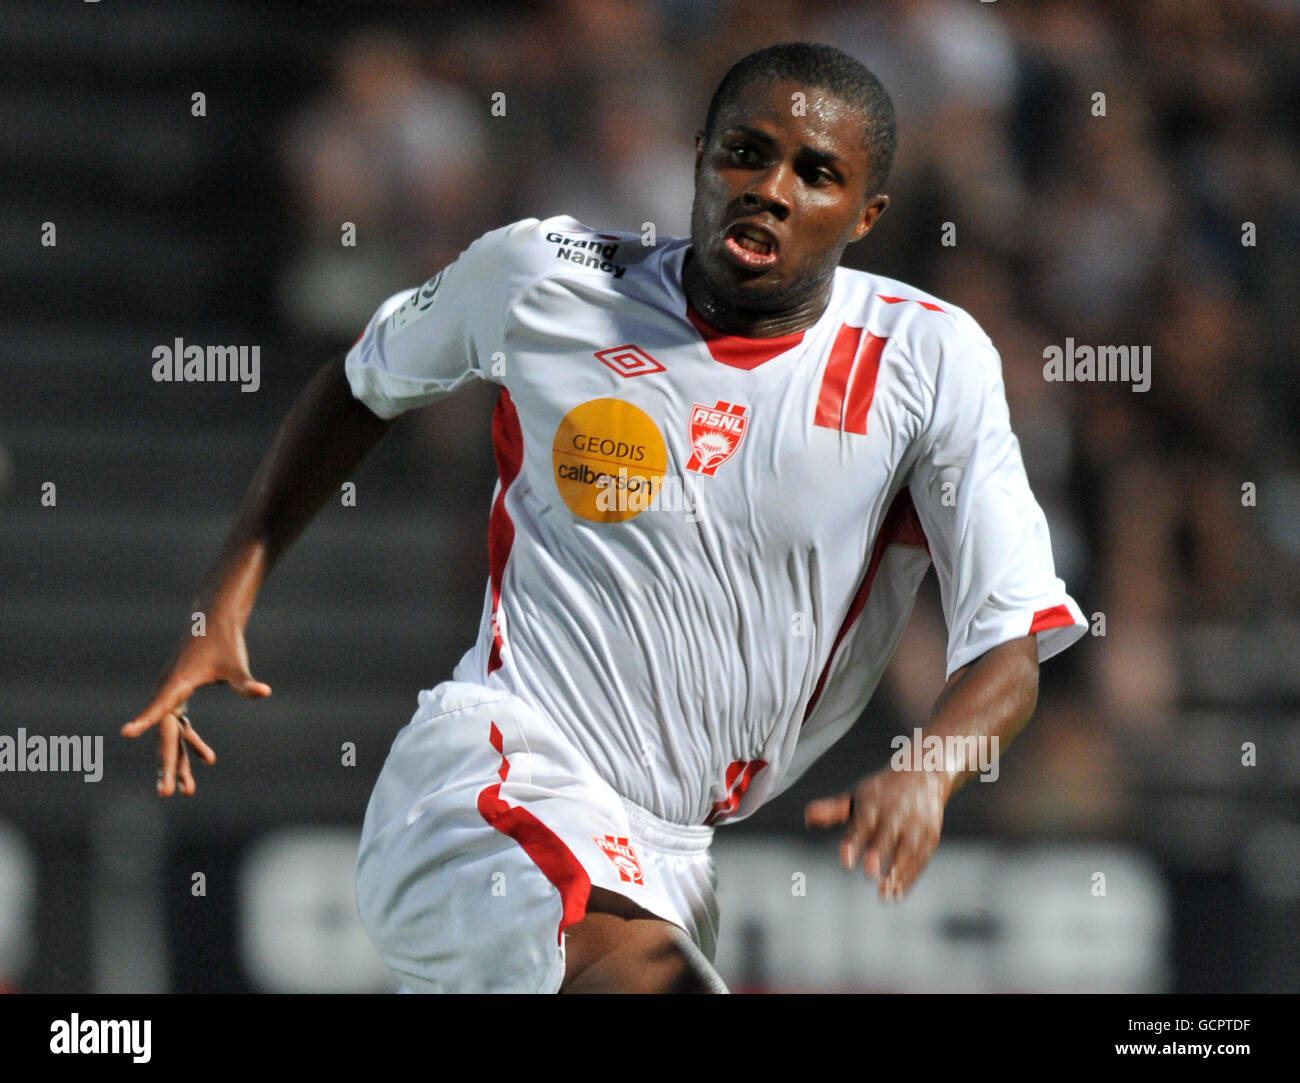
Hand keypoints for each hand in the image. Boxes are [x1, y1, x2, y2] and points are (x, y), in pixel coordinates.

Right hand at [121, 617, 270, 795]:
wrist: (214, 620)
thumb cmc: (224, 641)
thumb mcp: (236, 664)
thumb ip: (245, 683)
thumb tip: (264, 691)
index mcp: (177, 683)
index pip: (159, 707)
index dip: (144, 720)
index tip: (127, 733)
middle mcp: (168, 690)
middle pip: (165, 734)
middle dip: (167, 765)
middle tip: (168, 793)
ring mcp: (171, 694)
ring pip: (171, 734)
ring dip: (177, 761)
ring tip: (185, 791)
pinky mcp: (178, 695)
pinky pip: (180, 727)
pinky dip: (190, 744)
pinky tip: (207, 760)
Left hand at [804, 765, 947, 900]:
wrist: (924, 774)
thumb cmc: (881, 792)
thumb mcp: (855, 796)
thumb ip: (832, 809)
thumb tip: (807, 816)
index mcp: (873, 803)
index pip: (862, 822)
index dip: (854, 841)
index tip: (846, 859)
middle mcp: (896, 813)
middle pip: (887, 835)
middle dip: (880, 853)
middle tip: (870, 872)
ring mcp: (916, 825)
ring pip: (907, 851)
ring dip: (898, 873)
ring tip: (885, 893)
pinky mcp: (930, 837)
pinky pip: (920, 859)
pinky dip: (910, 877)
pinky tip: (897, 894)